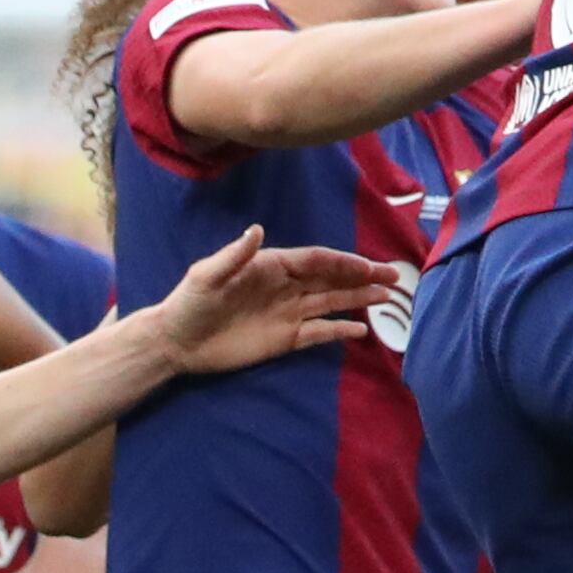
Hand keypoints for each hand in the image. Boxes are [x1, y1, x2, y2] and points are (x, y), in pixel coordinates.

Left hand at [151, 229, 396, 370]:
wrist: (177, 341)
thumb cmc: (189, 303)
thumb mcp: (206, 275)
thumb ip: (235, 255)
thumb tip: (258, 230)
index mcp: (271, 266)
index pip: (316, 261)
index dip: (344, 262)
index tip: (369, 266)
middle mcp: (285, 287)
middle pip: (332, 279)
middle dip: (363, 276)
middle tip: (395, 277)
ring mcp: (287, 313)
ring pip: (331, 302)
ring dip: (359, 299)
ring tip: (388, 297)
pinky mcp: (285, 339)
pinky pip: (318, 332)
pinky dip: (339, 330)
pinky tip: (361, 330)